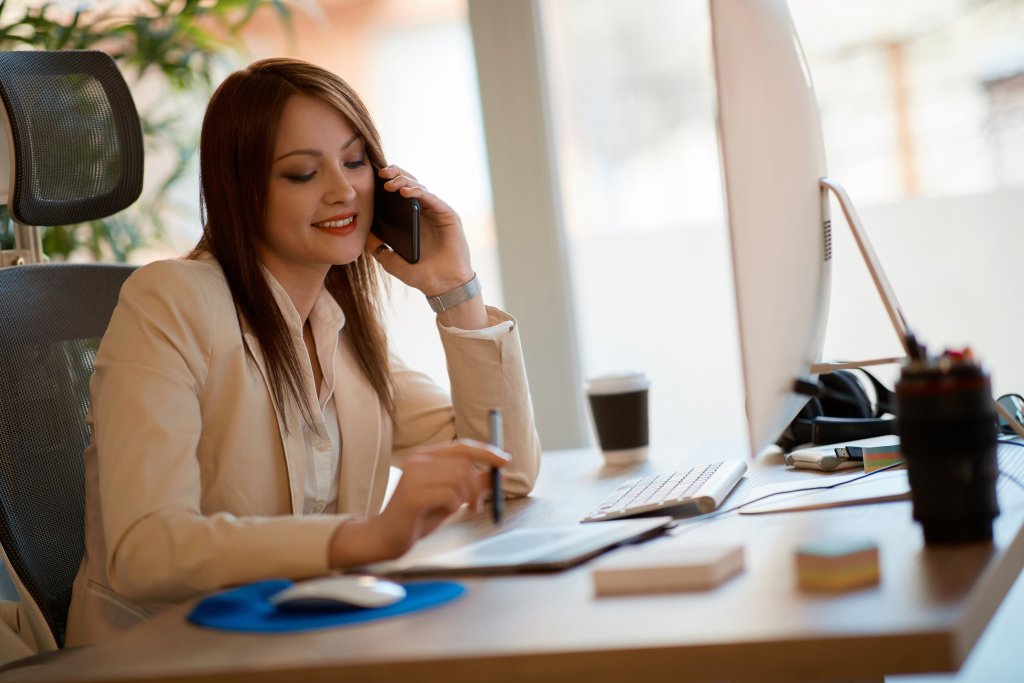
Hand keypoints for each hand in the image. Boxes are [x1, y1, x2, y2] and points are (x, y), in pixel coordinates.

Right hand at [328, 439, 507, 566]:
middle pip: (464, 464)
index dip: (486, 452)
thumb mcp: (449, 497)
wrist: (386, 537)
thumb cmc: (417, 516)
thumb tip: (496, 474)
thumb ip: (469, 483)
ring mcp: (413, 476)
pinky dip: (454, 506)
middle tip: (476, 504)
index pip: (462, 446)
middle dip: (478, 486)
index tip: (505, 460)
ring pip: (459, 479)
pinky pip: (449, 495)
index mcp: (424, 456)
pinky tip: (444, 512)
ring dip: (466, 498)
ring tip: (457, 509)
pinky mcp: (412, 495)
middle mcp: (417, 460)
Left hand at [366, 165, 474, 296]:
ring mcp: (436, 213)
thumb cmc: (420, 274)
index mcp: (411, 220)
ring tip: (389, 184)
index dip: (387, 184)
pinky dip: (417, 192)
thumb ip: (377, 246)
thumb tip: (363, 232)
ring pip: (419, 188)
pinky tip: (404, 192)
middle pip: (409, 185)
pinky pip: (431, 198)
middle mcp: (424, 213)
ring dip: (404, 182)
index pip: (399, 195)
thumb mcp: (390, 260)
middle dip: (395, 175)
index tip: (371, 179)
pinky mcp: (448, 215)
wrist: (442, 286)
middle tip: (381, 174)